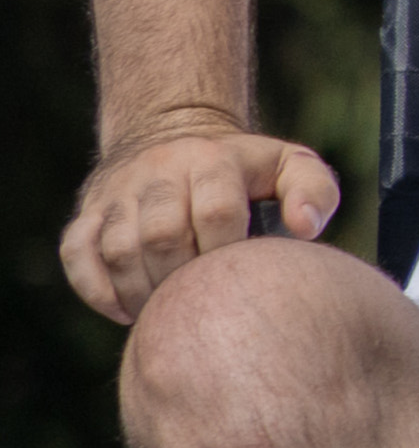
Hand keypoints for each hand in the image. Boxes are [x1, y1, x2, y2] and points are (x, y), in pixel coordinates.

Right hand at [60, 110, 338, 322]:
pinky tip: (125, 312)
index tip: (238, 282)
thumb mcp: (288, 164)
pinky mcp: (88, 212)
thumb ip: (313, 191)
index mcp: (212, 161)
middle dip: (184, 279)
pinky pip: (76, 253)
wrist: (173, 132)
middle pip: (162, 236)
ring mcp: (118, 193)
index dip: (228, 254)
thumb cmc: (245, 169)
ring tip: (167, 315)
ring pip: (118, 249)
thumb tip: (307, 230)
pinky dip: (96, 289)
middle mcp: (158, 172)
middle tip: (202, 307)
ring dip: (141, 291)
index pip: (216, 213)